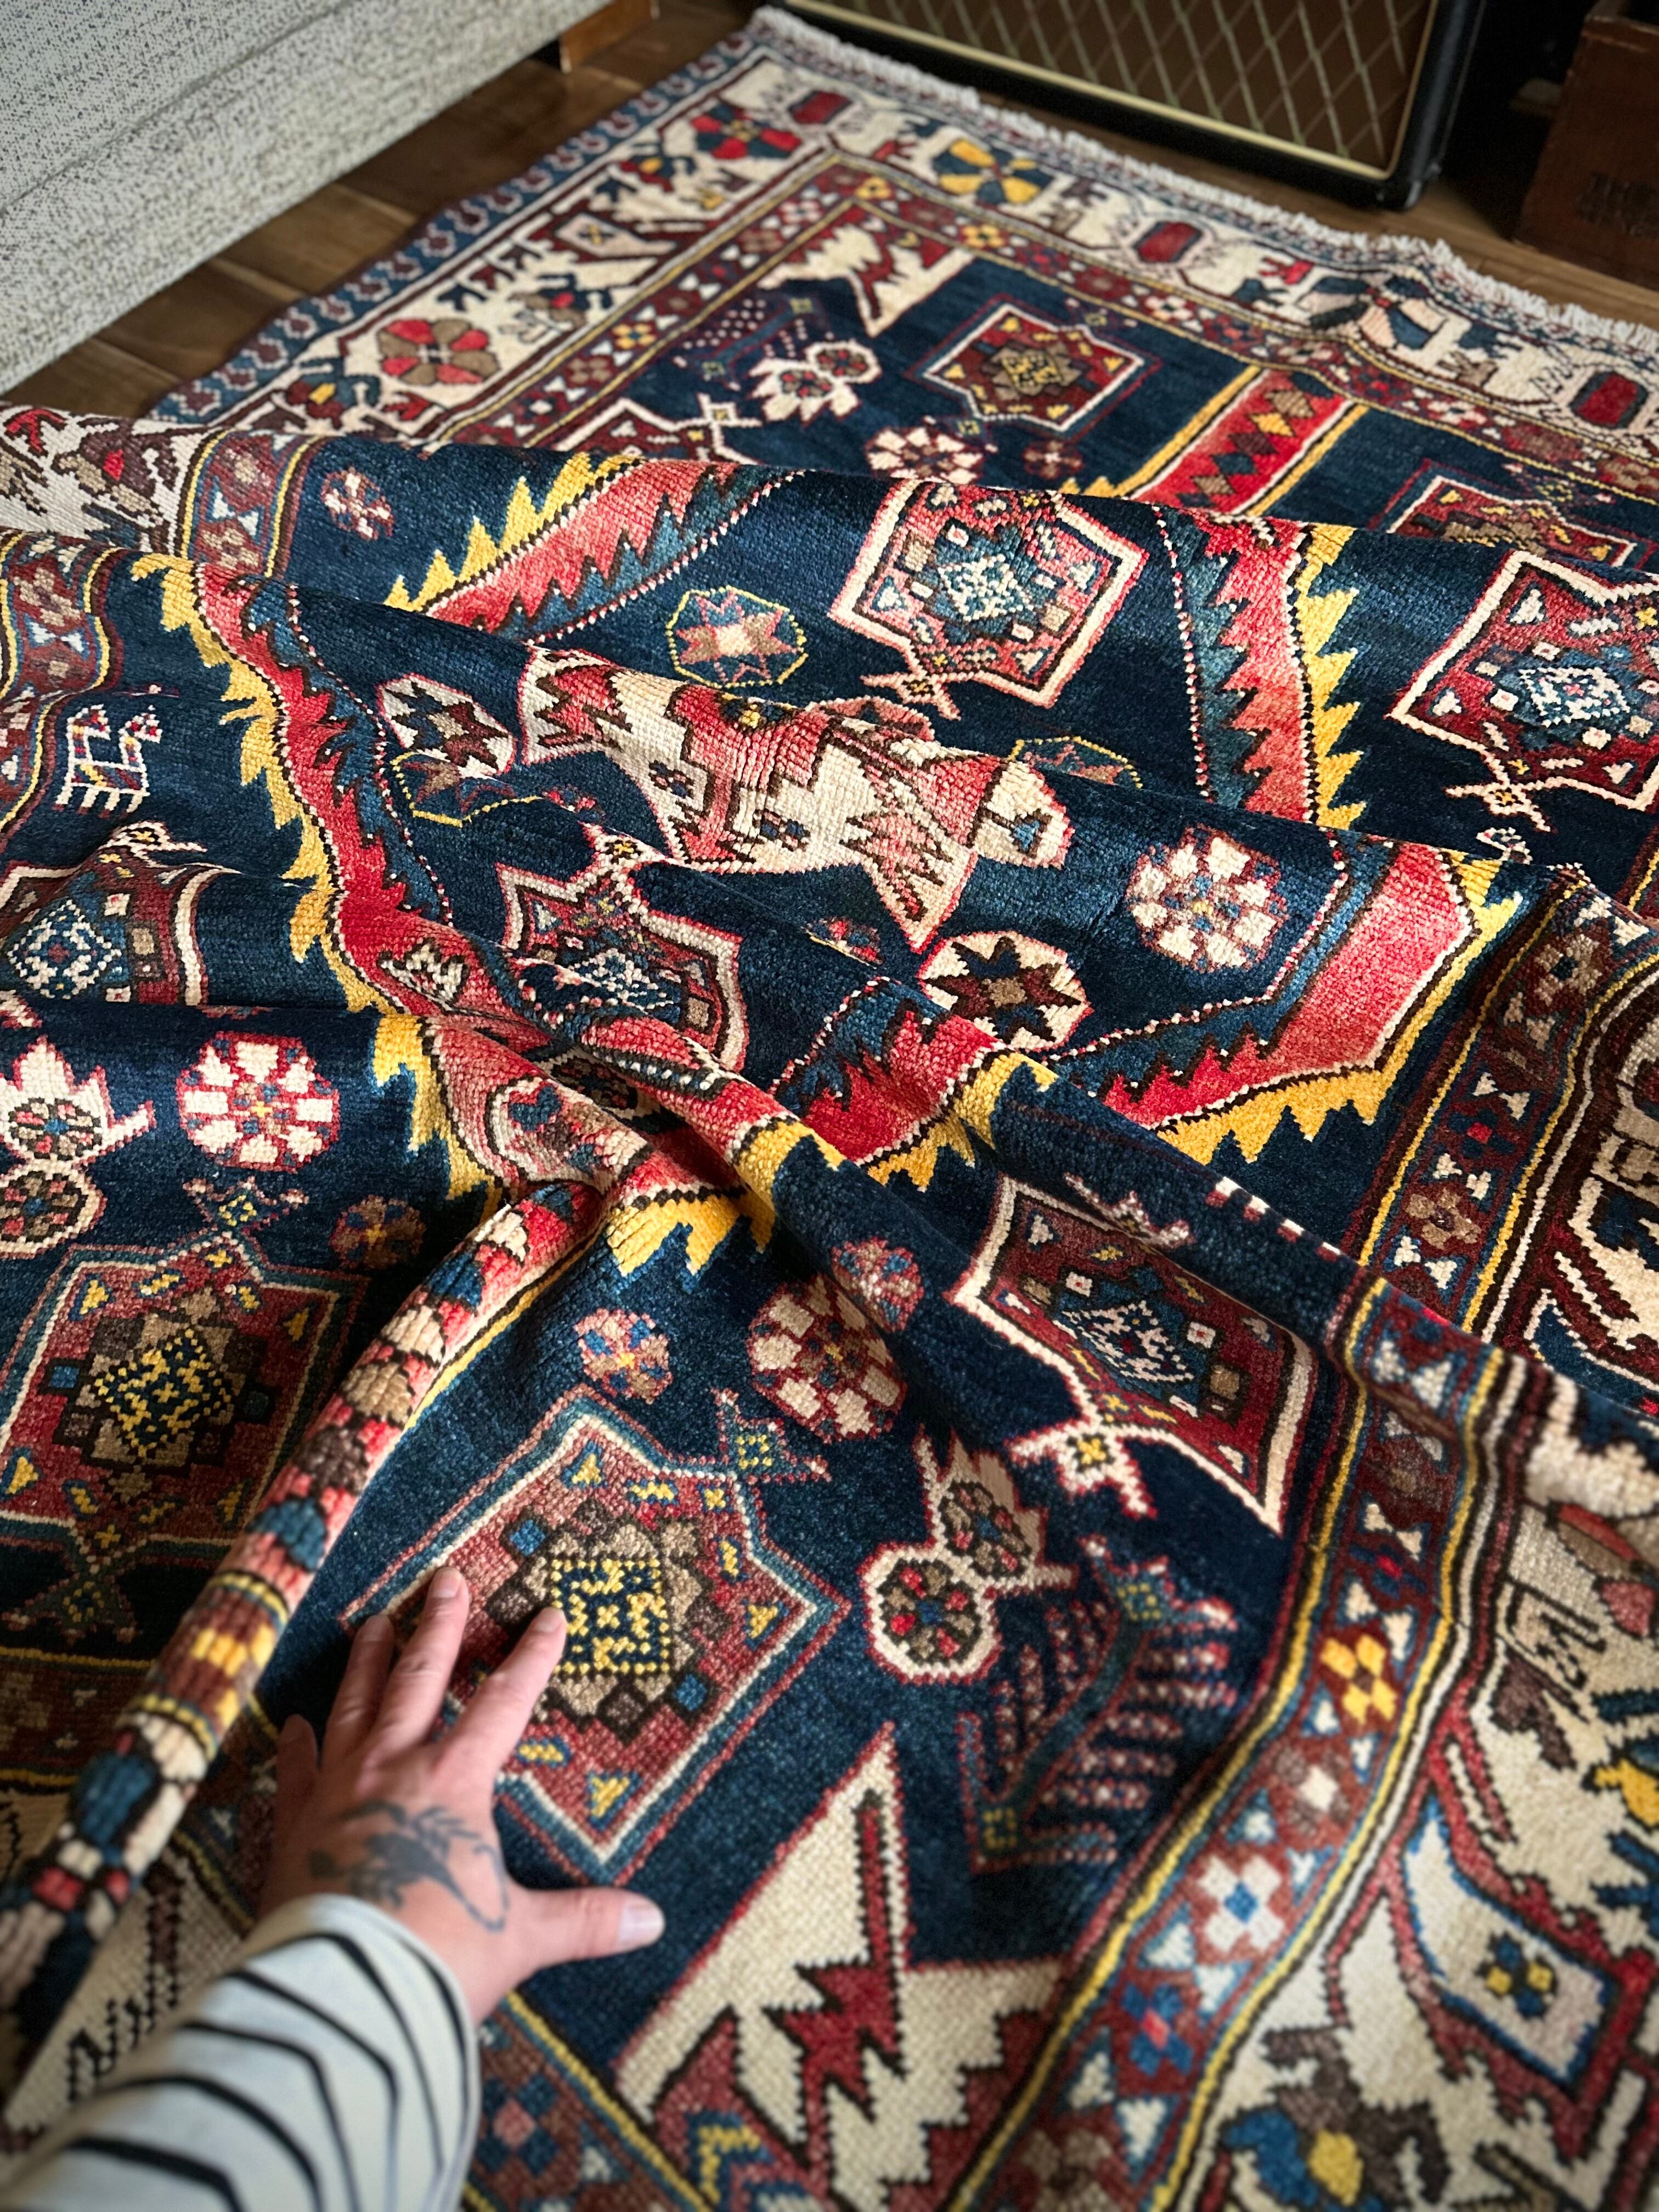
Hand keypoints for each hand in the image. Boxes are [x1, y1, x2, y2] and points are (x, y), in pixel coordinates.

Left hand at [261, 1567, 663, 2020]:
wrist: (343, 1995)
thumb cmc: (438, 1958)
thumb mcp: (521, 1937)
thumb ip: (585, 1921)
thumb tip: (652, 1921)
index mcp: (454, 1779)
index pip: (503, 1702)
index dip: (530, 1657)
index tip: (549, 1614)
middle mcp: (393, 1767)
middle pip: (419, 1679)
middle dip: (439, 1628)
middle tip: (447, 1581)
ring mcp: (336, 1790)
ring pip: (355, 1705)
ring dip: (368, 1660)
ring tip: (373, 1621)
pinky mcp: (294, 1825)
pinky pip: (295, 1768)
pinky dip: (297, 1743)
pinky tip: (294, 1723)